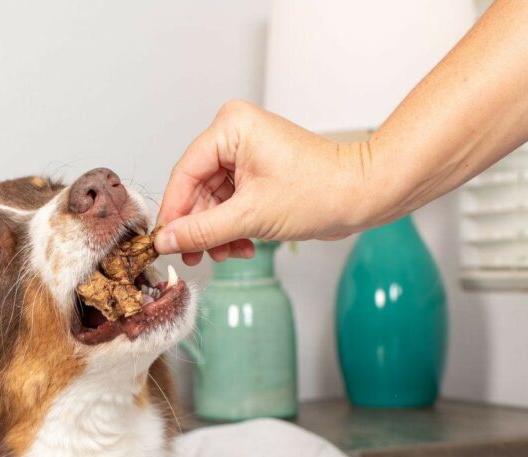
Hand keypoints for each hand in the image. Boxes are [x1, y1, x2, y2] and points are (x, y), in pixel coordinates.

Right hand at [155, 100, 372, 264]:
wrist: (363, 195)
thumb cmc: (321, 191)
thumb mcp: (250, 216)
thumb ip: (201, 230)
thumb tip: (165, 241)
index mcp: (230, 127)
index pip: (184, 173)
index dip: (174, 213)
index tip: (163, 244)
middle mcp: (233, 133)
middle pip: (196, 189)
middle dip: (199, 227)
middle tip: (196, 257)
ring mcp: (244, 153)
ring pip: (211, 201)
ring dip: (217, 232)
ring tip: (229, 253)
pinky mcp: (255, 171)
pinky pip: (228, 202)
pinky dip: (231, 227)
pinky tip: (242, 246)